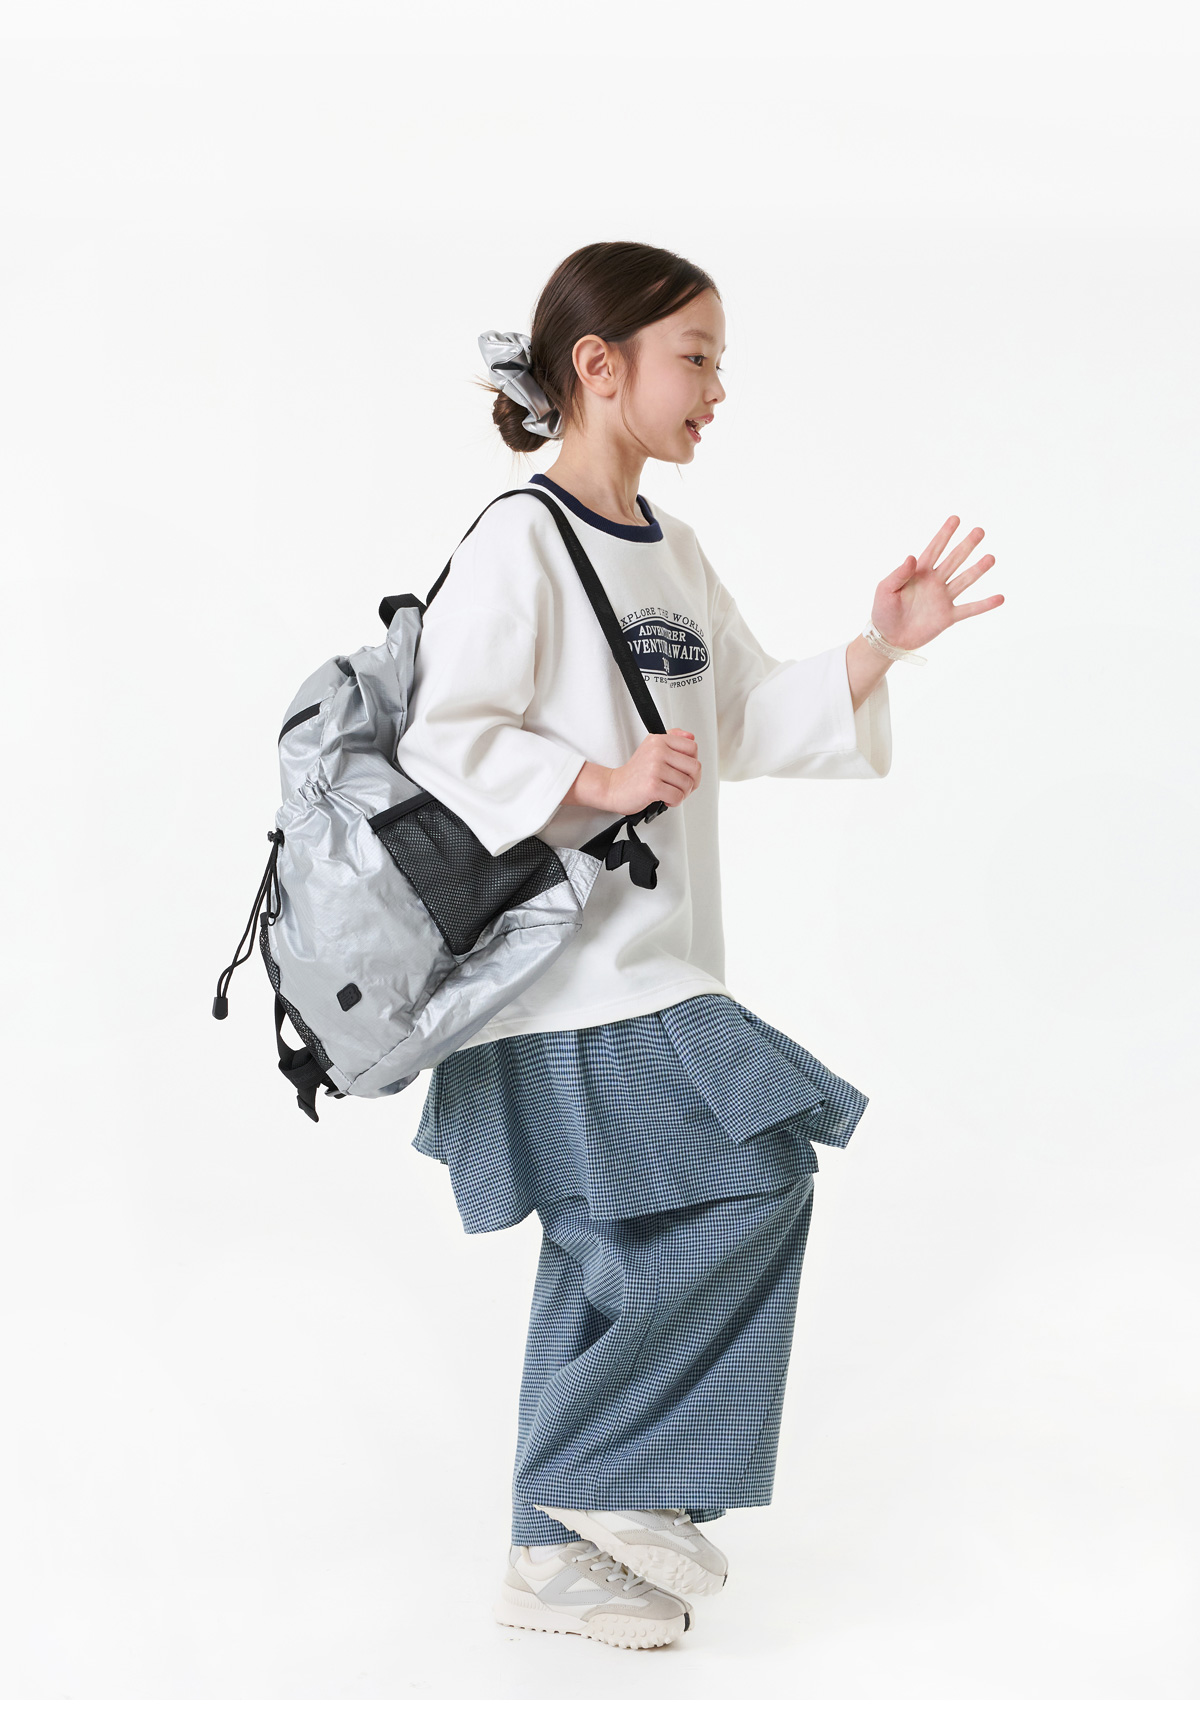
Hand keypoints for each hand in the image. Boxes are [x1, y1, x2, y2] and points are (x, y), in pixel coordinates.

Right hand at [607, 728, 700, 814]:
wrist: (613, 787)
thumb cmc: (635, 773)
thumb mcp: (652, 748)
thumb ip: (672, 738)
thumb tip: (691, 736)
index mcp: (659, 740)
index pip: (692, 747)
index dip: (692, 763)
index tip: (683, 770)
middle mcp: (657, 751)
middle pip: (695, 767)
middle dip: (692, 781)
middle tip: (680, 785)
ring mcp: (654, 768)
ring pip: (687, 784)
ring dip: (682, 794)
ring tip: (669, 792)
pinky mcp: (652, 786)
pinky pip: (677, 796)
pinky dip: (674, 802)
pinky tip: (664, 799)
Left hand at [872, 517, 1002, 650]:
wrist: (888, 638)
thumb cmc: (883, 611)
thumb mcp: (885, 589)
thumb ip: (898, 574)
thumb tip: (911, 557)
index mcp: (919, 573)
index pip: (934, 549)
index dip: (944, 534)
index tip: (955, 518)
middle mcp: (935, 582)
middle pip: (954, 560)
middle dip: (966, 545)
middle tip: (980, 531)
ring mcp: (943, 598)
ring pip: (964, 580)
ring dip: (977, 570)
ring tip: (991, 558)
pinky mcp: (948, 616)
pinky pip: (969, 609)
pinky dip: (984, 604)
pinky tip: (1000, 598)